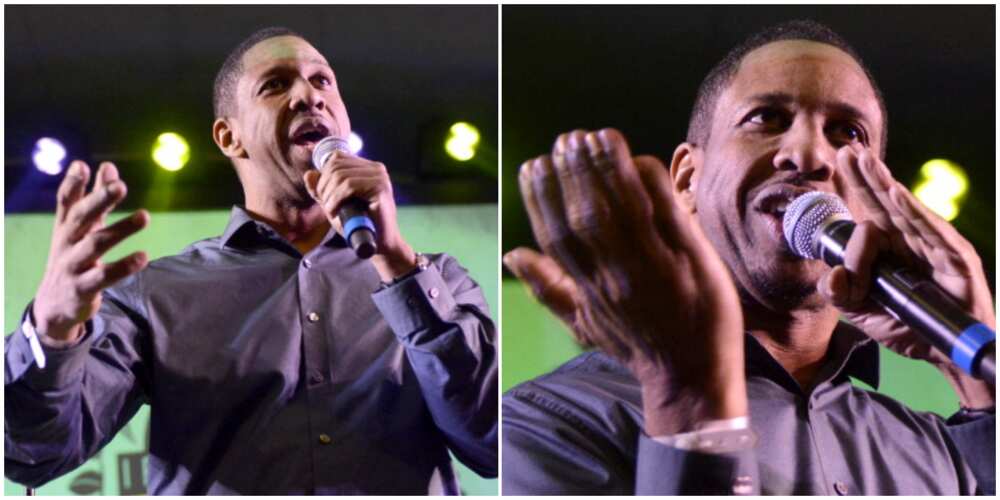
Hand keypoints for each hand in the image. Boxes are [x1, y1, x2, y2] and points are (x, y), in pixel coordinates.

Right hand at [32, 161, 148, 342]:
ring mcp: (73, 266)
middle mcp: (66, 243)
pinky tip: (143, 257)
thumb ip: (95, 198)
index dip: (72, 184)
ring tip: (144, 216)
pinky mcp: (83, 289)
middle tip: (120, 186)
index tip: (82, 166)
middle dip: (99, 201)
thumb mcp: (80, 229)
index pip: (66, 202)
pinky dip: (124, 267)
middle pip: (80, 218)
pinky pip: (104, 277)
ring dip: (120, 230)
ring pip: (95, 245)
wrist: (54, 305)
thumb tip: (108, 166)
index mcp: (66, 227)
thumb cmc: (72, 257)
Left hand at [302, 151, 414, 279]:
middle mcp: (376, 168)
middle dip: (323, 186)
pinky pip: (349, 185)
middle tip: (325, 206)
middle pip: (336, 165)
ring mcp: (380, 177)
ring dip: (329, 195)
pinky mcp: (380, 188)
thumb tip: (309, 174)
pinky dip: (336, 199)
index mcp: (367, 168)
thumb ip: (321, 190)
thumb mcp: (334, 205)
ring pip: (340, 175)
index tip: (323, 195)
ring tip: (330, 211)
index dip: (323, 175)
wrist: (380, 245)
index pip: (337, 157)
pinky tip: (335, 211)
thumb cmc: (358, 225)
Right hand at [505, 128, 747, 434]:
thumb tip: (511, 255)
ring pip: (624, 208)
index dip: (541, 198)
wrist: (692, 376)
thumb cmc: (636, 346)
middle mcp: (617, 276)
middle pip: (585, 216)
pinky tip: (638, 158)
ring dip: (608, 167)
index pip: (556, 237)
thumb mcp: (583, 324)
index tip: (534, 165)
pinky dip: (650, 181)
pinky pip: (666, 210)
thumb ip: (548, 287)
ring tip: (596, 136)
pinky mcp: (691, 257)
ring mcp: (656, 266)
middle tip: (565, 140)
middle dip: (572, 173)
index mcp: (589, 289)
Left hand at [820, 145, 994, 404]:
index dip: (854, 188)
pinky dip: (912, 211)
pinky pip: (930, 231)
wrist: (946, 353)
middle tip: (847, 149)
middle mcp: (911, 241)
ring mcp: (934, 246)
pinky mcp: (953, 258)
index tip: (838, 162)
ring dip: (884, 184)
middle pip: (884, 202)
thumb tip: (829, 274)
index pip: (868, 212)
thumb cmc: (908, 327)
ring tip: (865, 161)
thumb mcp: (862, 312)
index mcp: (890, 249)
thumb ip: (840, 293)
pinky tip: (896, 192)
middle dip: (865, 175)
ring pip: (904, 210)